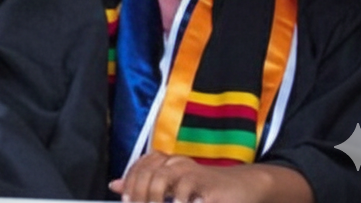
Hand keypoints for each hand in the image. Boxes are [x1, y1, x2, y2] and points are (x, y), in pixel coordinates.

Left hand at [111, 152, 314, 202]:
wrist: (246, 186)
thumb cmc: (206, 187)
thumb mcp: (174, 184)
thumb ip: (145, 184)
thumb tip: (114, 185)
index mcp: (169, 162)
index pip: (141, 168)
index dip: (131, 185)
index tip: (126, 201)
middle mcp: (180, 165)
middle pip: (150, 176)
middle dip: (141, 196)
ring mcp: (196, 176)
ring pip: (165, 182)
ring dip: (154, 197)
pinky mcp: (211, 191)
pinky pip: (188, 198)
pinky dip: (179, 201)